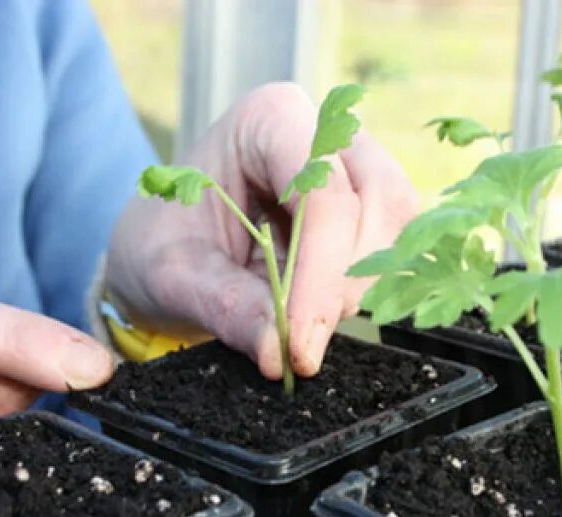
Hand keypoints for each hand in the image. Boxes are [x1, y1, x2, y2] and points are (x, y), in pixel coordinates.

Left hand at [105, 82, 418, 379]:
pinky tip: (319, 311)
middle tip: (301, 344)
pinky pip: (396, 248)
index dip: (321, 274)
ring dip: (357, 288)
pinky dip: (364, 289)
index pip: (324, 192)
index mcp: (269, 119)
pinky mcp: (372, 206)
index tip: (299, 346)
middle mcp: (325, 131)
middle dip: (344, 282)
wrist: (170, 244)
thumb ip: (225, 308)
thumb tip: (278, 353)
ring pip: (397, 226)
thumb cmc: (163, 242)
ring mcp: (357, 164)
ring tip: (302, 326)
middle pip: (379, 201)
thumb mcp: (172, 276)